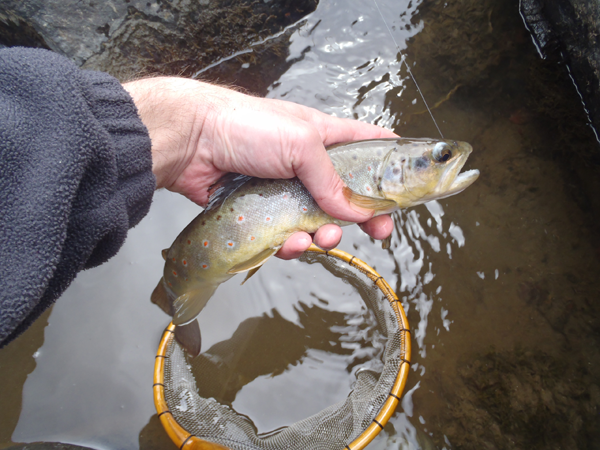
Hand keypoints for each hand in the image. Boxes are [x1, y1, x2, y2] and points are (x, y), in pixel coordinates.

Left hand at [123, 77, 395, 258]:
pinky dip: (290, 244)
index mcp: (323, 137)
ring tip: (321, 240)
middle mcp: (306, 164)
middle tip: (378, 233)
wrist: (192, 142)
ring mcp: (284, 189)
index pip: (367, 145)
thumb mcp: (301, 143)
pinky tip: (288, 245)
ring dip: (324, 236)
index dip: (388, 164)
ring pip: (316, 221)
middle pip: (346, 194)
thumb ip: (331, 178)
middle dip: (362, 216)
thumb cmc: (247, 127)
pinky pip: (285, 235)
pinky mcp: (262, 212)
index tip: (404, 188)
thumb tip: (355, 211)